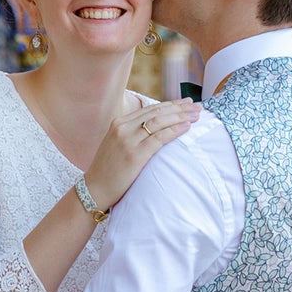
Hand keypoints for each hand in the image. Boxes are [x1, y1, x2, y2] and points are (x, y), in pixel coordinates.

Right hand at [82, 99, 199, 211]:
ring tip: (196, 115)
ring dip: (181, 116)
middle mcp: (123, 127)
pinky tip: (187, 127)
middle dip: (180, 108)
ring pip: (160, 121)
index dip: (171, 105)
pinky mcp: (135, 154)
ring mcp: (128, 140)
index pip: (150, 109)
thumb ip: (132, 134)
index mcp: (119, 122)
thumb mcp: (117, 144)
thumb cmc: (109, 170)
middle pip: (157, 112)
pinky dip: (175, 130)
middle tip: (197, 106)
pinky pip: (159, 138)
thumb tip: (155, 129)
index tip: (186, 103)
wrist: (94, 189)